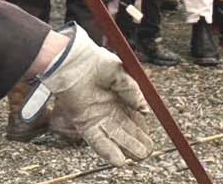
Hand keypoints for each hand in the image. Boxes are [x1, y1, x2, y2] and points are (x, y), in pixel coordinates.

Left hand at [39, 25, 154, 165]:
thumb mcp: (120, 73)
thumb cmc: (94, 61)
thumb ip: (132, 91)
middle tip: (147, 151)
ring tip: (139, 156)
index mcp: (118, 97)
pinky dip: (108, 151)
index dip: (141, 127)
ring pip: (114, 137)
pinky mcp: (83, 122)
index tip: (150, 137)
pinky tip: (119, 160)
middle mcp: (107, 109)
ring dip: (126, 147)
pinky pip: (97, 140)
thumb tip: (145, 110)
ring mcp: (96, 117)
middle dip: (136, 141)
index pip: (132, 116)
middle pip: (124, 129)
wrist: (72, 61)